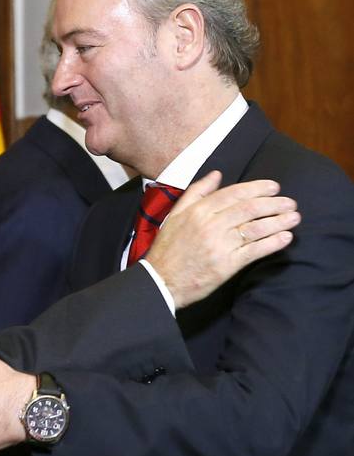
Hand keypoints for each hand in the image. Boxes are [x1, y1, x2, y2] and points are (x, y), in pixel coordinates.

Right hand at [146, 171, 299, 307]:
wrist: (161, 281)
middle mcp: (210, 225)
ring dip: (278, 221)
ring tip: (294, 217)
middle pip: (249, 209)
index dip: (257, 188)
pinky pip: (254, 250)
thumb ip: (196, 192)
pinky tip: (285, 238)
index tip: (274, 187)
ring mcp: (219, 245)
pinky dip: (272, 243)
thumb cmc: (168, 249)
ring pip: (255, 228)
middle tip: (290, 202)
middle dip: (274, 204)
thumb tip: (217, 175)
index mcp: (198, 211)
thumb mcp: (176, 215)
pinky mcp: (226, 265)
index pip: (234, 193)